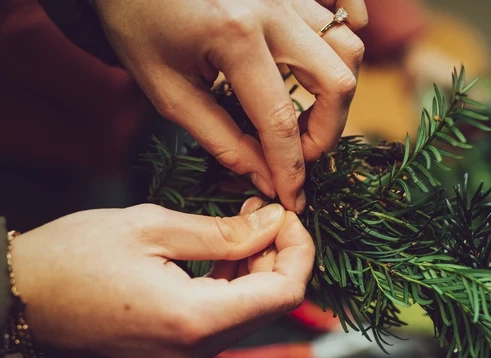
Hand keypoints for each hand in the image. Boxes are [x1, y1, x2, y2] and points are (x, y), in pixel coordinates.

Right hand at [9, 200, 314, 357]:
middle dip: (279, 252)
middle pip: (273, 302)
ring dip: (258, 264)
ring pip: (252, 308)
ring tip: (242, 219)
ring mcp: (188, 354)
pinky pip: (226, 315)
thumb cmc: (74, 257)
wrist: (20, 296)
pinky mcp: (178, 347)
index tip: (286, 214)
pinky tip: (223, 246)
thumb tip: (275, 222)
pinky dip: (235, 280)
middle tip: (261, 208)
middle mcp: (199, 348)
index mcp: (195, 319)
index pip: (285, 293)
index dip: (298, 250)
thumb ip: (225, 231)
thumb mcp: (153, 228)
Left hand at [89, 0, 367, 213]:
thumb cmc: (136, 23)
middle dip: (327, 132)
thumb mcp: (168, 91)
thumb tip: (265, 178)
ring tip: (307, 115)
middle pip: (337, 81)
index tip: (295, 198)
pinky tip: (324, 63)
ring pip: (347, 46)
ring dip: (336, 93)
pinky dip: (345, 38)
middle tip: (300, 152)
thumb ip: (222, 139)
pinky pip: (344, 8)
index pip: (280, 119)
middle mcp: (272, 9)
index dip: (292, 168)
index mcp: (234, 36)